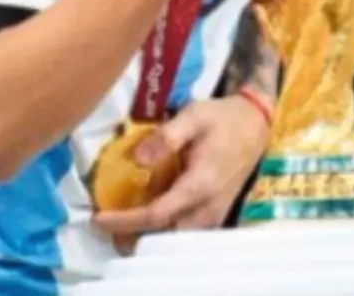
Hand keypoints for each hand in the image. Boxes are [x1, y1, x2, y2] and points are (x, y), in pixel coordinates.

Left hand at [93, 95, 269, 246]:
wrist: (257, 124)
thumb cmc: (223, 118)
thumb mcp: (193, 116)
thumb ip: (165, 137)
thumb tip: (136, 159)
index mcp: (200, 185)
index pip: (156, 214)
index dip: (124, 220)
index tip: (97, 217)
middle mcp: (207, 208)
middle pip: (162, 235)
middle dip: (131, 234)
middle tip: (105, 220)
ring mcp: (213, 214)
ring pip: (173, 237)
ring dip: (146, 232)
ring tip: (120, 217)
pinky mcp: (215, 213)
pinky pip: (184, 230)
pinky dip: (161, 227)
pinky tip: (147, 210)